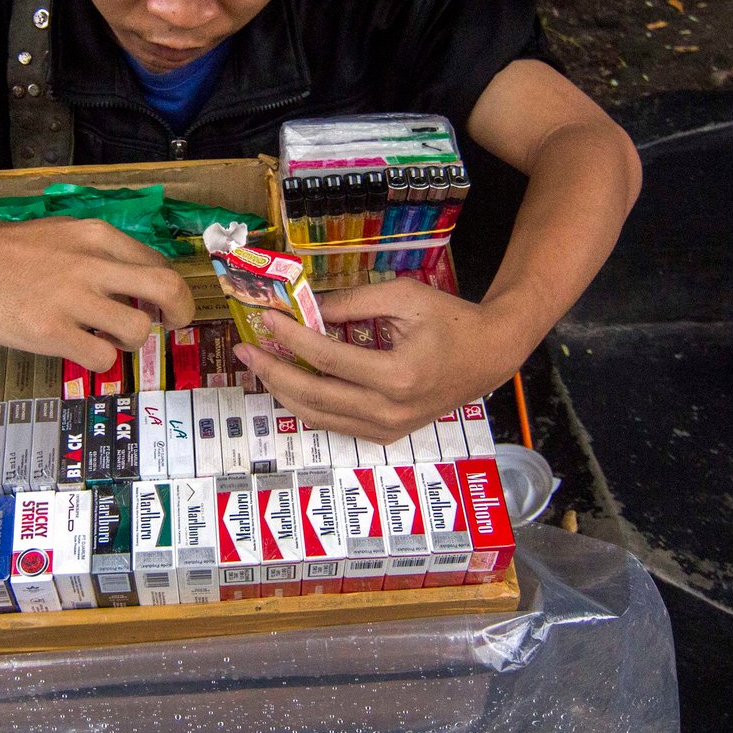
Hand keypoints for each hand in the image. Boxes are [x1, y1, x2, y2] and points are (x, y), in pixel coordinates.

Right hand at [0, 215, 193, 371]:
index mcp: (98, 236)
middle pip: (168, 289)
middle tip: (170, 325)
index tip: (162, 306)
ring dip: (131, 341)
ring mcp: (72, 299)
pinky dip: (100, 360)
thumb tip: (142, 286)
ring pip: (138, 329)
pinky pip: (102, 357)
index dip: (170, 291)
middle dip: (180, 313)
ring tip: (108, 338)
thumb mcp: (66, 235)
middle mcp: (92, 264)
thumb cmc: (12, 251)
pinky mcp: (50, 331)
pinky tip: (81, 349)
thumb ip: (103, 255)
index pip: (160, 264)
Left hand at [233, 278, 527, 442]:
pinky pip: (334, 423)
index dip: (290, 337)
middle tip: (243, 350)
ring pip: (317, 416)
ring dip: (283, 391)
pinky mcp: (385, 435)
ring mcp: (386, 429)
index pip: (326, 358)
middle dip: (272, 371)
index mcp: (396, 375)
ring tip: (260, 365)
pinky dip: (306, 404)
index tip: (264, 318)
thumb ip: (352, 304)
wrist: (488, 356)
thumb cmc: (449, 321)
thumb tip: (306, 311)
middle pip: (312, 395)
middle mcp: (388, 410)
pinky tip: (289, 381)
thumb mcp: (403, 297)